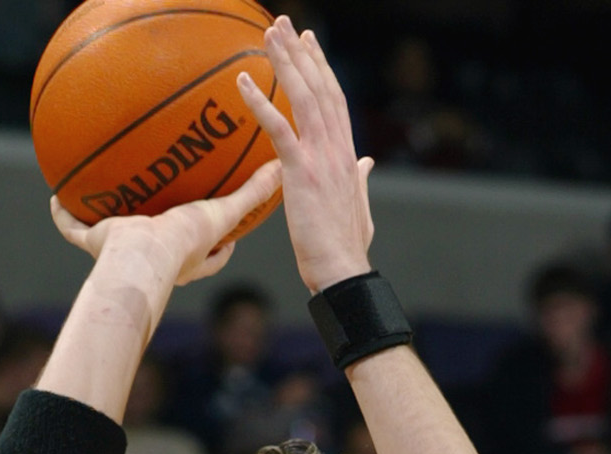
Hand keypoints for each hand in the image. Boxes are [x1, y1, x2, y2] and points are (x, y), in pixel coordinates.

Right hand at [49, 160, 282, 291]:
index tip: (230, 237)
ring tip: (104, 196)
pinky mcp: (96, 244)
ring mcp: (122, 251)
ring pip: (114, 237)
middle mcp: (156, 258)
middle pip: (162, 246)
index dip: (223, 247)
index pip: (212, 257)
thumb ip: (252, 192)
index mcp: (188, 258)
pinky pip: (73, 229)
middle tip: (168, 208)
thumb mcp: (223, 213)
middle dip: (163, 232)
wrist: (142, 259)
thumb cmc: (182, 242)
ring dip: (106, 221)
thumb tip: (281, 168)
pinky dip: (62, 216)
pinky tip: (55, 196)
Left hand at [237, 17, 372, 294]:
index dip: (321, 69)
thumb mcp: (359, 207)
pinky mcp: (301, 172)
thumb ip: (360, 179)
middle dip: (301, 52)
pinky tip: (243, 81)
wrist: (343, 271)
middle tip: (284, 24)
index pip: (334, 99)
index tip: (309, 44)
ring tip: (268, 34)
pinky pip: (278, 128)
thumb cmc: (346, 248)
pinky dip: (260, 102)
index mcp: (346, 153)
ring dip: (284, 62)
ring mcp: (320, 157)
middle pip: (318, 87)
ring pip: (302, 97)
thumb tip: (367, 164)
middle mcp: (336, 147)